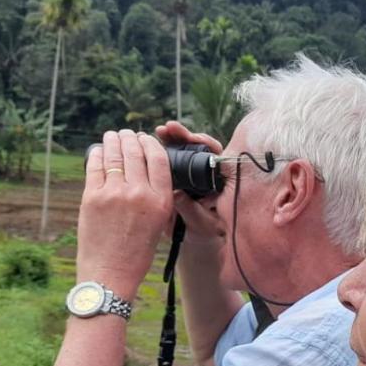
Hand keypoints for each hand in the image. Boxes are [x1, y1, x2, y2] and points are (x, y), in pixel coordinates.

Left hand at [76, 130, 173, 298]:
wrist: (110, 273)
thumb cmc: (136, 252)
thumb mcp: (159, 223)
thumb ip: (156, 196)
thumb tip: (146, 169)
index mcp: (160, 201)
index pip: (158, 159)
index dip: (151, 144)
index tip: (146, 139)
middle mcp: (139, 194)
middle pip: (135, 152)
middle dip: (130, 138)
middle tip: (126, 134)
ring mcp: (113, 194)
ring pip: (114, 155)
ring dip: (113, 141)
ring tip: (112, 136)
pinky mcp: (91, 197)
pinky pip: (95, 166)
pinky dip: (96, 155)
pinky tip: (98, 151)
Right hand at [156, 121, 224, 240]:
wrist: (191, 236)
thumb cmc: (202, 231)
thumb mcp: (200, 223)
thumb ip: (192, 210)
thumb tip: (178, 194)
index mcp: (218, 180)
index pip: (216, 154)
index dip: (205, 143)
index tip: (194, 138)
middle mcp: (205, 172)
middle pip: (198, 146)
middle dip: (184, 135)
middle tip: (170, 128)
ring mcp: (190, 171)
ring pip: (183, 148)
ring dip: (172, 137)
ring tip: (160, 130)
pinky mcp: (176, 172)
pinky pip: (169, 156)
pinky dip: (159, 148)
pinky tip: (148, 143)